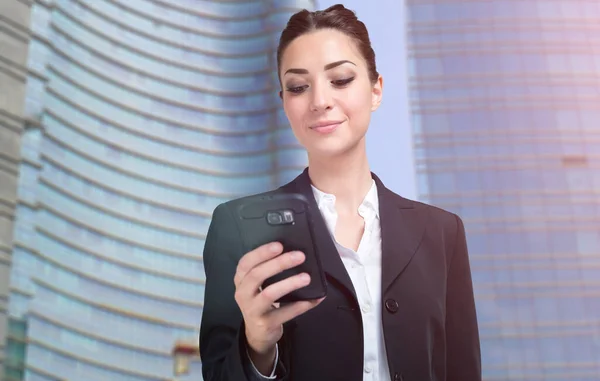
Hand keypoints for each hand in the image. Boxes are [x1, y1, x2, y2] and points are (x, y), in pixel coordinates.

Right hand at [233, 242, 324, 358]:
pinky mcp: (265, 323)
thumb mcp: (257, 285)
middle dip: (279, 263)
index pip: (246, 262)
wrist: (257, 333)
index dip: (261, 253)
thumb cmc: (261, 301)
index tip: (279, 245)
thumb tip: (294, 253)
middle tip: (299, 256)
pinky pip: (285, 312)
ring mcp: (252, 310)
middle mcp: (243, 293)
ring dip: (290, 283)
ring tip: (306, 277)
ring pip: (269, 293)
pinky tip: (314, 299)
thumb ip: (267, 270)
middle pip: (257, 275)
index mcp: (241, 279)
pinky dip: (301, 305)